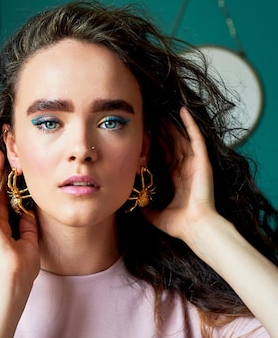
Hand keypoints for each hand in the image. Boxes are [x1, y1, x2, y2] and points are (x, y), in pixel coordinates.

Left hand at [144, 107, 216, 245]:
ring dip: (172, 124)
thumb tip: (135, 206)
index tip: (145, 132)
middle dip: (162, 130)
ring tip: (161, 109)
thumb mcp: (155, 215)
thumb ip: (146, 209)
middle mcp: (186, 168)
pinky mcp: (202, 161)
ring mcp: (195, 163)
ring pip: (182, 137)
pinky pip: (196, 137)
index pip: (164, 155)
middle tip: (150, 115)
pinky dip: (189, 124)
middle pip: (172, 143)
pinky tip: (182, 111)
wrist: (195, 228)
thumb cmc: (179, 225)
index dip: (156, 143)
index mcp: (177, 179)